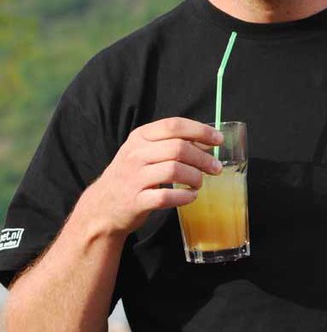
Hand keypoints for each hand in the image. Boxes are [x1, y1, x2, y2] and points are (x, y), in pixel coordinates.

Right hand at [86, 117, 222, 236]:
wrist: (102, 206)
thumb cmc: (132, 175)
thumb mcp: (145, 152)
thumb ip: (172, 143)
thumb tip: (207, 141)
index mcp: (140, 137)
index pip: (173, 125)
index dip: (200, 130)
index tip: (218, 140)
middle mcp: (135, 154)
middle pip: (178, 148)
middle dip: (203, 158)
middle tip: (215, 168)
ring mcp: (134, 178)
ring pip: (174, 170)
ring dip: (195, 177)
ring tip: (200, 183)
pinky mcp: (135, 201)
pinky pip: (166, 198)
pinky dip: (184, 197)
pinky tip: (191, 197)